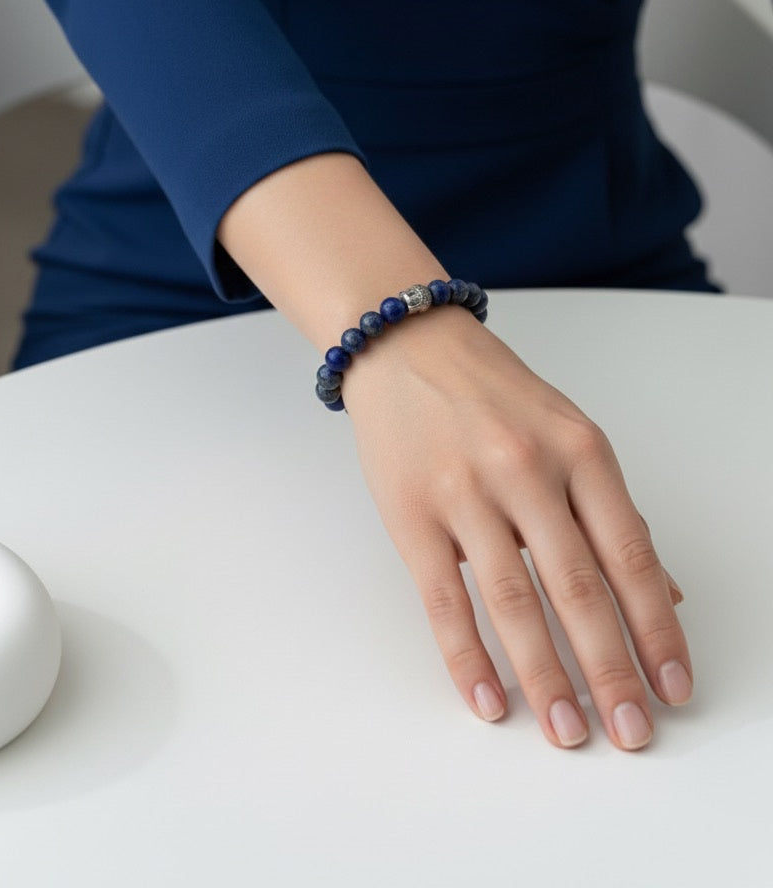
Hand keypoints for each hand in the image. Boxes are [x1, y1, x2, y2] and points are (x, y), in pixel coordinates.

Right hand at [342, 304, 692, 749]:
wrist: (406, 347)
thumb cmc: (492, 395)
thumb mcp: (569, 434)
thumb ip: (612, 512)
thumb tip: (666, 595)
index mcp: (580, 449)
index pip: (630, 554)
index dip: (656, 627)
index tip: (672, 685)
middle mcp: (528, 470)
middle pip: (579, 588)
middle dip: (610, 671)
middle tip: (629, 732)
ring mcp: (466, 492)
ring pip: (515, 602)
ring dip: (545, 677)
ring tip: (567, 731)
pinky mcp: (411, 513)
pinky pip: (444, 599)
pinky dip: (467, 656)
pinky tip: (486, 699)